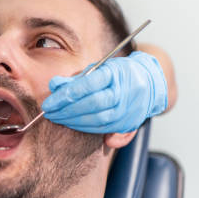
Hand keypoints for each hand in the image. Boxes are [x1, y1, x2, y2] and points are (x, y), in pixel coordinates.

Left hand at [42, 51, 167, 133]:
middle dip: (66, 111)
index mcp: (115, 73)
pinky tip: (72, 125)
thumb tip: (54, 85)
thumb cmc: (117, 73)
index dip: (65, 96)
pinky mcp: (130, 122)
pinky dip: (86, 128)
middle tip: (49, 113)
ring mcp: (129, 108)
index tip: (48, 103)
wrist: (150, 81)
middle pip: (92, 104)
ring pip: (99, 119)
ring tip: (58, 118)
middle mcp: (124, 92)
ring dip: (74, 122)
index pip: (87, 86)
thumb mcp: (97, 68)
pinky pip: (105, 129)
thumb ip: (75, 78)